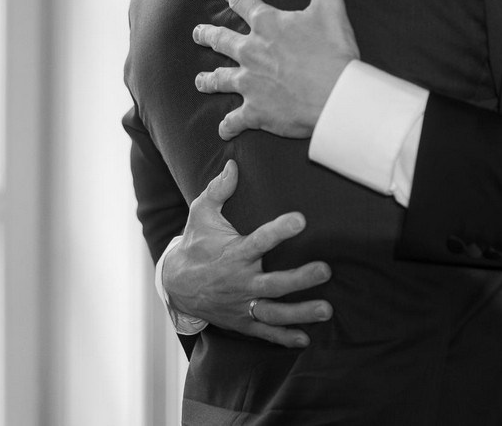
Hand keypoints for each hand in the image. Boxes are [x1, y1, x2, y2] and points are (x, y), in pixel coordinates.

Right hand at [163, 160, 333, 346]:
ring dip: (300, 312)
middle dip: (300, 278)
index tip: (300, 220)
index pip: (260, 241)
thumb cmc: (195, 244)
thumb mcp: (201, 214)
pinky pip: (264, 332)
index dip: (280, 230)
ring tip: (326, 309)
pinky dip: (283, 337)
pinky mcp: (242, 321)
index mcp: (234, 253)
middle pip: (273, 283)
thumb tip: (234, 164)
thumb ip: (219, 190)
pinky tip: (305, 338)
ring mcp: (241, 304)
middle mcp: (240, 281)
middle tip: (325, 270)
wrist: (176, 284)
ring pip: (273, 311)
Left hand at [193, 0, 359, 139]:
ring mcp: (250, 83)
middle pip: (221, 40)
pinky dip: (228, 126)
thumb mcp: (330, 5)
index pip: (243, 2)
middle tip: (197, 33)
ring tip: (200, 81)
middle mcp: (251, 52)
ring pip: (219, 79)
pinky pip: (234, 120)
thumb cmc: (334, 51)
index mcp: (267, 25)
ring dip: (208, 80)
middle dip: (208, 35)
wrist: (335, 95)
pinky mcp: (255, 111)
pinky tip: (223, 130)